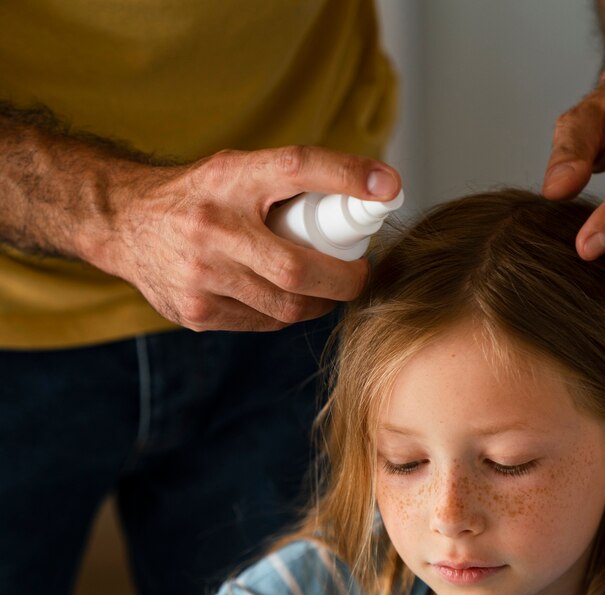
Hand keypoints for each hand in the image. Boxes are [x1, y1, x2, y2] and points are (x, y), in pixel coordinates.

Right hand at [94, 145, 401, 331]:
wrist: (124, 224)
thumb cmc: (198, 197)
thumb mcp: (235, 171)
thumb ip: (286, 185)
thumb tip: (369, 196)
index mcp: (229, 178)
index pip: (296, 167)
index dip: (346, 176)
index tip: (388, 188)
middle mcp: (212, 227)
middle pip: (297, 270)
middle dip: (342, 280)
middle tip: (358, 275)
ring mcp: (201, 276)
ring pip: (285, 307)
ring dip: (317, 303)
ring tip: (324, 288)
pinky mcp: (195, 312)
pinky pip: (262, 324)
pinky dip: (282, 315)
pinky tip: (280, 298)